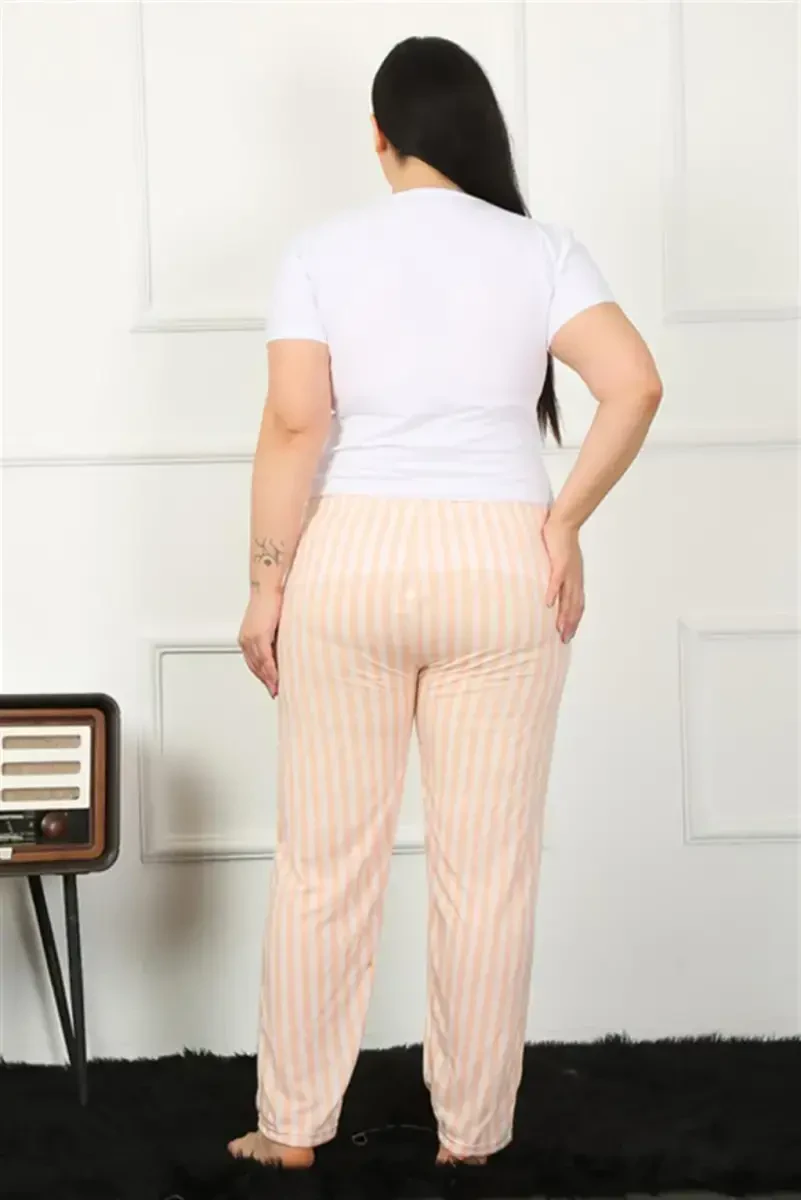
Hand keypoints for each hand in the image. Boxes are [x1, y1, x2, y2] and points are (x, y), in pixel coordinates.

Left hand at [238, 587, 282, 696]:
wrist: (268, 587)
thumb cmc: (271, 602)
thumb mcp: (270, 624)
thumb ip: (273, 638)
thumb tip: (282, 648)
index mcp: (247, 638)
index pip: (253, 661)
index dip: (262, 675)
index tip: (270, 685)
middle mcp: (246, 640)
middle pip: (255, 666)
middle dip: (265, 680)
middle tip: (274, 692)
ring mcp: (251, 638)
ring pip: (259, 665)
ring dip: (269, 679)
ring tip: (277, 689)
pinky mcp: (259, 635)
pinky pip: (265, 658)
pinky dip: (271, 670)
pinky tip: (276, 678)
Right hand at [542, 515, 583, 643]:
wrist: (564, 523)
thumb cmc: (561, 543)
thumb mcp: (563, 563)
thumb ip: (560, 577)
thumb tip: (553, 590)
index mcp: (575, 579)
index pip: (577, 605)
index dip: (574, 621)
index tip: (569, 635)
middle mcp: (575, 579)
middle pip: (574, 606)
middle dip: (570, 624)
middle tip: (565, 639)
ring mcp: (568, 572)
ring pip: (568, 598)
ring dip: (563, 615)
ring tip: (558, 629)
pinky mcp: (560, 563)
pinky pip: (556, 581)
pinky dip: (552, 593)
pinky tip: (547, 604)